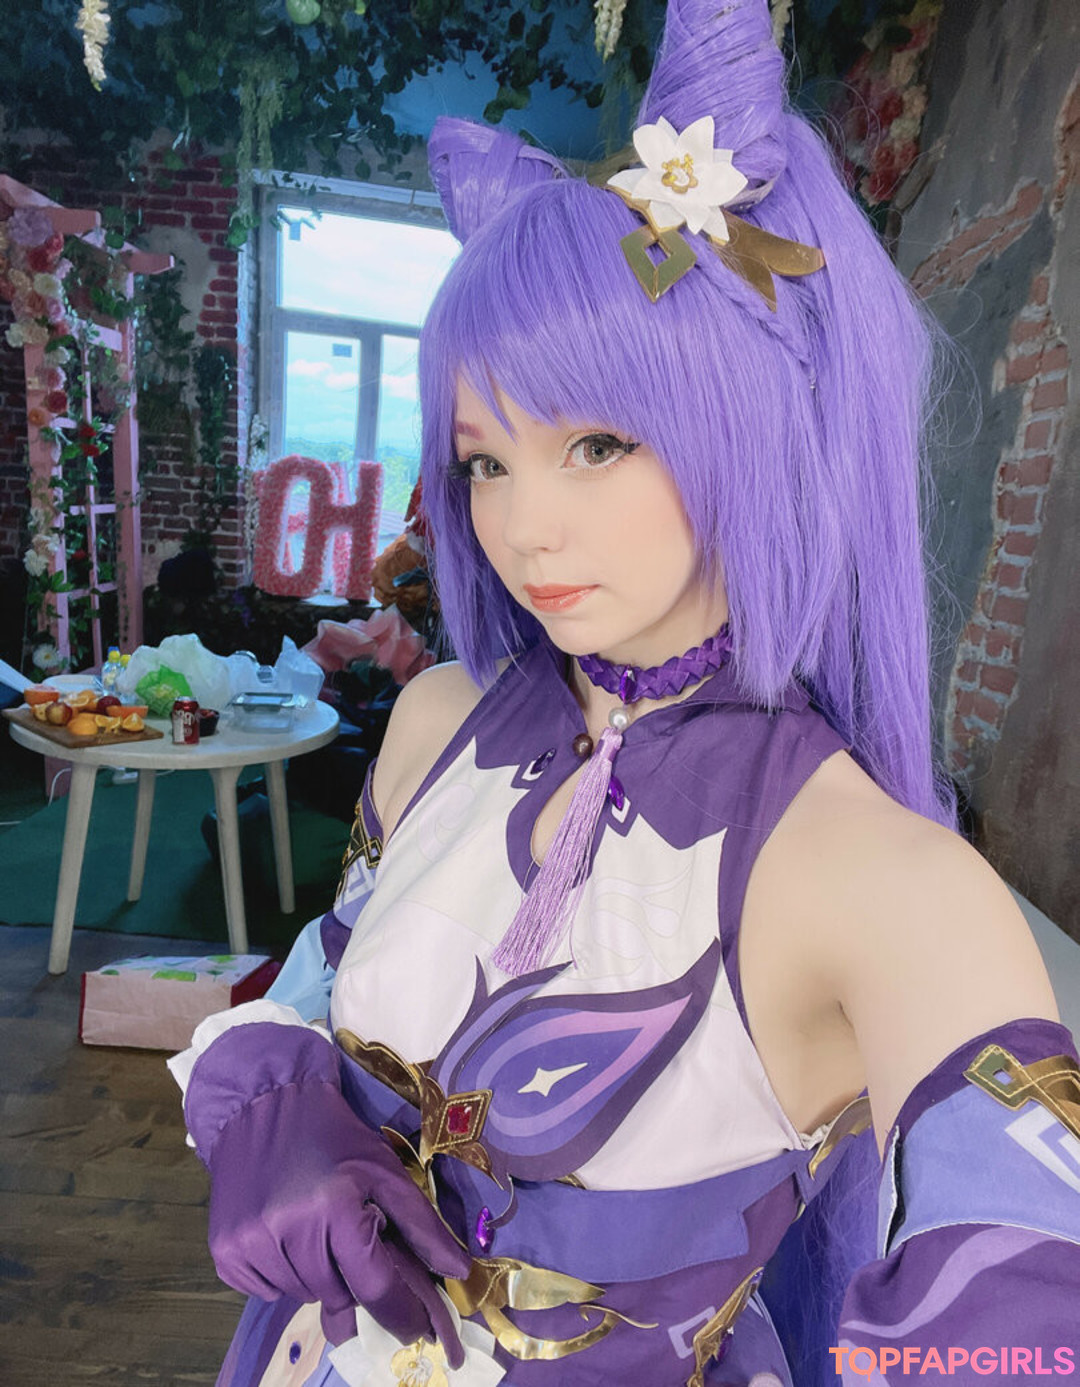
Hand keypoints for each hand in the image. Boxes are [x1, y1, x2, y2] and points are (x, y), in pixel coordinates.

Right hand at [204, 1076, 471, 1359]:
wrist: (264, 1105)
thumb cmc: (333, 1137)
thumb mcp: (384, 1169)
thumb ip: (422, 1224)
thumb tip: (460, 1272)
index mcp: (335, 1206)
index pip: (374, 1285)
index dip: (401, 1312)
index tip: (418, 1328)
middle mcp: (289, 1228)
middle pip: (338, 1295)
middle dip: (352, 1277)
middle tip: (349, 1239)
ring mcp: (251, 1243)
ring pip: (303, 1295)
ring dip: (318, 1276)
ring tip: (316, 1230)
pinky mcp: (225, 1252)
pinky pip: (265, 1291)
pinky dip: (282, 1274)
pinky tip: (285, 1234)